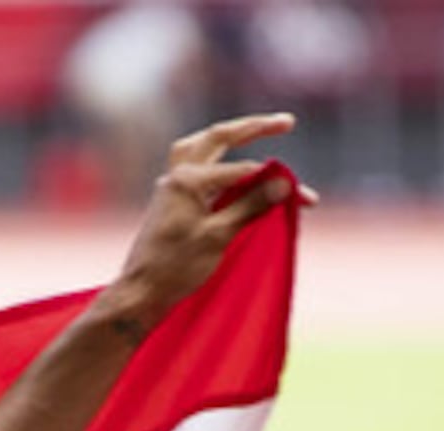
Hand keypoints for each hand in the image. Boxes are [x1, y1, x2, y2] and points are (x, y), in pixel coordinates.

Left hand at [107, 114, 316, 332]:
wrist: (140, 294)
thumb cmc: (175, 268)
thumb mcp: (218, 237)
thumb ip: (250, 206)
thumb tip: (283, 182)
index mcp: (187, 181)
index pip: (242, 170)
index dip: (275, 182)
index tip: (304, 199)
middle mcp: (176, 177)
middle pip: (217, 138)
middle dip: (253, 128)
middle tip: (288, 123)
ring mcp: (171, 189)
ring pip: (201, 148)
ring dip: (228, 139)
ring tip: (256, 130)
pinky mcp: (171, 203)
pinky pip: (197, 170)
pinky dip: (219, 164)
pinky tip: (234, 169)